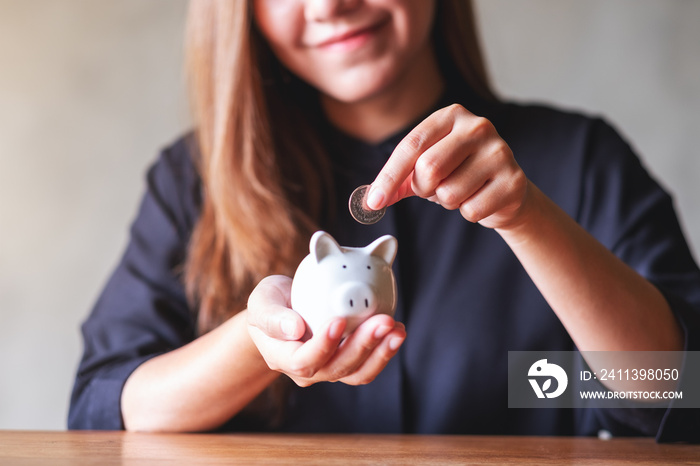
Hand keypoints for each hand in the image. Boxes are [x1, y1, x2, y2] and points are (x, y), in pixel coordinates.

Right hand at [247, 275, 405, 387]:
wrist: (283, 313)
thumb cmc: (271, 304)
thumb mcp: (261, 302)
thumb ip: (271, 316)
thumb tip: (294, 329)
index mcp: (283, 358)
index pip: (304, 360)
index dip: (323, 345)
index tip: (339, 320)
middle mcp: (308, 371)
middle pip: (337, 367)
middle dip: (363, 345)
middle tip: (383, 320)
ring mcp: (329, 370)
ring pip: (357, 372)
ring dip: (380, 353)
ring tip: (397, 329)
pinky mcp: (347, 364)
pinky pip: (367, 366)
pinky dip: (384, 351)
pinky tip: (397, 330)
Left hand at [366, 104, 529, 229]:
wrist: (506, 191)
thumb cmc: (459, 174)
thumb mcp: (425, 170)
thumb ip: (398, 180)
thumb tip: (370, 200)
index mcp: (451, 115)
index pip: (411, 145)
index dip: (388, 177)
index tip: (372, 202)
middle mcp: (478, 126)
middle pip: (429, 168)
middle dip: (424, 188)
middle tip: (434, 189)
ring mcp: (499, 152)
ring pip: (449, 193)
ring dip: (447, 202)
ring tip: (462, 191)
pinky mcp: (513, 180)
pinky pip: (471, 210)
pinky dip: (469, 212)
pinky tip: (481, 199)